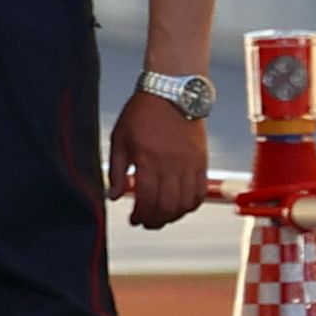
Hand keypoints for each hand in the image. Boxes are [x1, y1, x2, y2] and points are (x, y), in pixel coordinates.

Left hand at [110, 88, 209, 229]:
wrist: (172, 92)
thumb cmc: (143, 112)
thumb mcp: (119, 139)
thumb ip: (117, 171)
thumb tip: (114, 196)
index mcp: (149, 162)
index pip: (147, 200)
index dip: (140, 216)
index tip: (133, 219)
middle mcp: (172, 166)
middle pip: (167, 206)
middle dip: (155, 220)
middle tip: (146, 223)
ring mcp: (190, 165)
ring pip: (186, 203)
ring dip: (173, 215)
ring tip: (162, 217)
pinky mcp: (202, 161)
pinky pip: (201, 191)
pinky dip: (192, 204)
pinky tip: (181, 205)